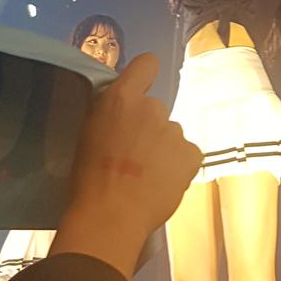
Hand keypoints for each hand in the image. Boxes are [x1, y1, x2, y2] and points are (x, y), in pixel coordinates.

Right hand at [52, 54, 201, 277]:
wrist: (110, 216)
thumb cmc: (89, 178)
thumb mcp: (89, 133)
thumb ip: (111, 113)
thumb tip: (123, 112)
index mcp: (121, 98)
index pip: (147, 64)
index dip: (145, 76)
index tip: (139, 92)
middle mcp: (152, 107)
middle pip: (156, 108)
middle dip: (148, 126)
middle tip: (134, 154)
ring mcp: (174, 130)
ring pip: (171, 134)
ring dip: (163, 148)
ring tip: (146, 176)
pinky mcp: (192, 154)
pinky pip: (187, 153)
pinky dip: (179, 165)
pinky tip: (163, 182)